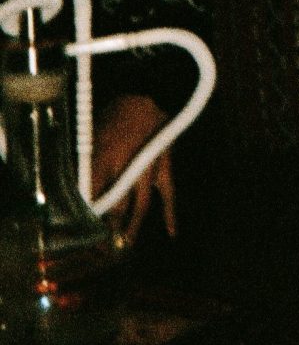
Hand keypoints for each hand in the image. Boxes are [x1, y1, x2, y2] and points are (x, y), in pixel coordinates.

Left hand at [92, 93, 174, 245]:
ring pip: (140, 203)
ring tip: (123, 244)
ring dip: (131, 226)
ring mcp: (148, 164)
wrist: (143, 100)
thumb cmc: (112, 121)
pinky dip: (170, 213)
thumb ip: (89, 168)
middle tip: (101, 244)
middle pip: (116, 203)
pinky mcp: (165, 165)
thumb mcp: (94, 140)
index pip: (93, 194)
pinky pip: (169, 193)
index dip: (88, 216)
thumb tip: (80, 198)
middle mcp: (126, 162)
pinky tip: (172, 231)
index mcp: (103, 154)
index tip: (83, 231)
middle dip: (108, 226)